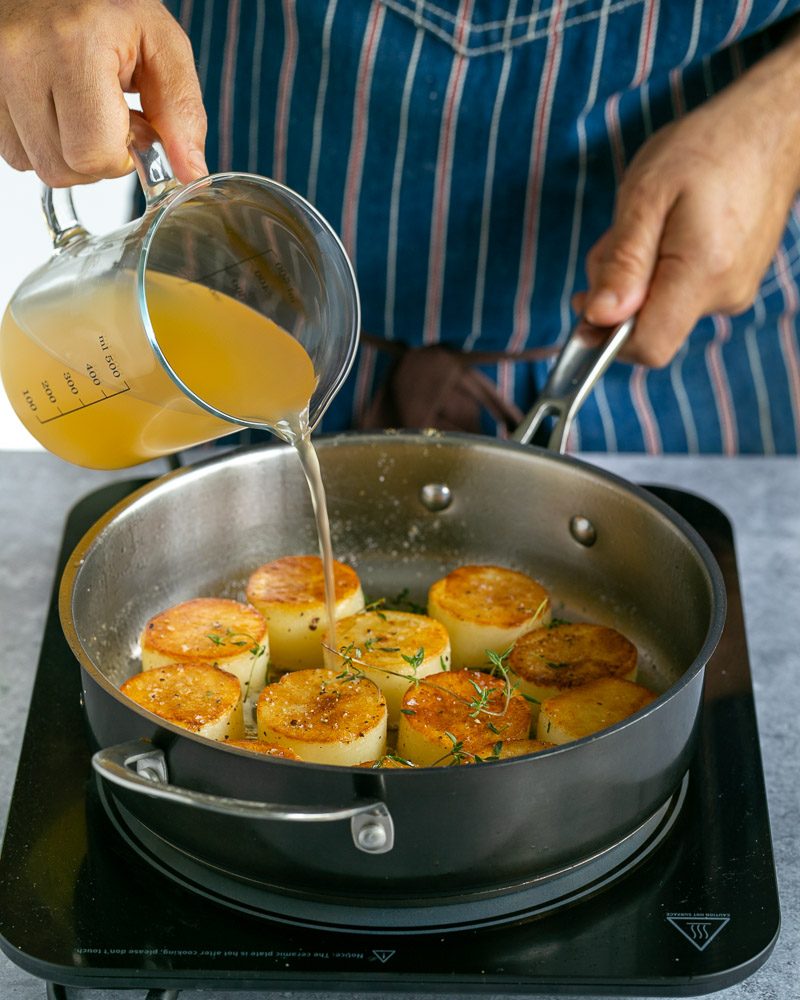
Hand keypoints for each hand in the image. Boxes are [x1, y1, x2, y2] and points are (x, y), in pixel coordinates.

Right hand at [0, 0, 206, 185]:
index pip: (94, 153)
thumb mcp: (160, 44)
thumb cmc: (107, 7)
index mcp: (72, 45)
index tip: (130, 123)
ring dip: (69, 152)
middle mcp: (20, 58)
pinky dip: (42, 142)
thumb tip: (190, 171)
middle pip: (63, 168)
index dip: (122, 154)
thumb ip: (181, 110)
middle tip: (107, 115)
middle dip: (97, 156)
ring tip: (80, 108)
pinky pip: (14, 153)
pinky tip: (55, 109)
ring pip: (37, 166)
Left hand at [577, 28, 799, 366]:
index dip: (608, 337)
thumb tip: (599, 318)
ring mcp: (734, 292)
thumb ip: (623, 263)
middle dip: (617, 294)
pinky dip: (660, 271)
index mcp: (702, 273)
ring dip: (636, 278)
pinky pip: (680, 294)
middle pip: (648, 328)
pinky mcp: (735, 284)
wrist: (768, 127)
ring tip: (648, 223)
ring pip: (661, 310)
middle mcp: (724, 294)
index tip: (586, 300)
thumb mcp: (645, 196)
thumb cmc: (705, 149)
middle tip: (615, 238)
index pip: (649, 347)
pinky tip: (668, 230)